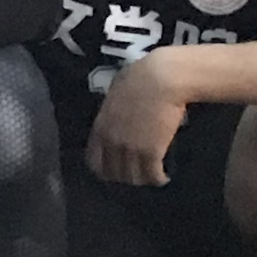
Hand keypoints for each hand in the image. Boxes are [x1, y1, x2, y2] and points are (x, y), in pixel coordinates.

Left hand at [87, 53, 191, 184]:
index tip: (112, 169)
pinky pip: (152, 175)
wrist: (162, 79)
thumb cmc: (140, 76)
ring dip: (141, 179)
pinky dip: (158, 179)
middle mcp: (112, 142)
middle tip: (134, 174)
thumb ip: (112, 109)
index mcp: (101, 127)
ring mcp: (132, 149)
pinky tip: (163, 178)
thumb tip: (115, 114)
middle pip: (113, 173)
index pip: (94, 160)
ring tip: (149, 176)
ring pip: (133, 177)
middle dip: (123, 177)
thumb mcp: (116, 92)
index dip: (103, 169)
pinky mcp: (152, 153)